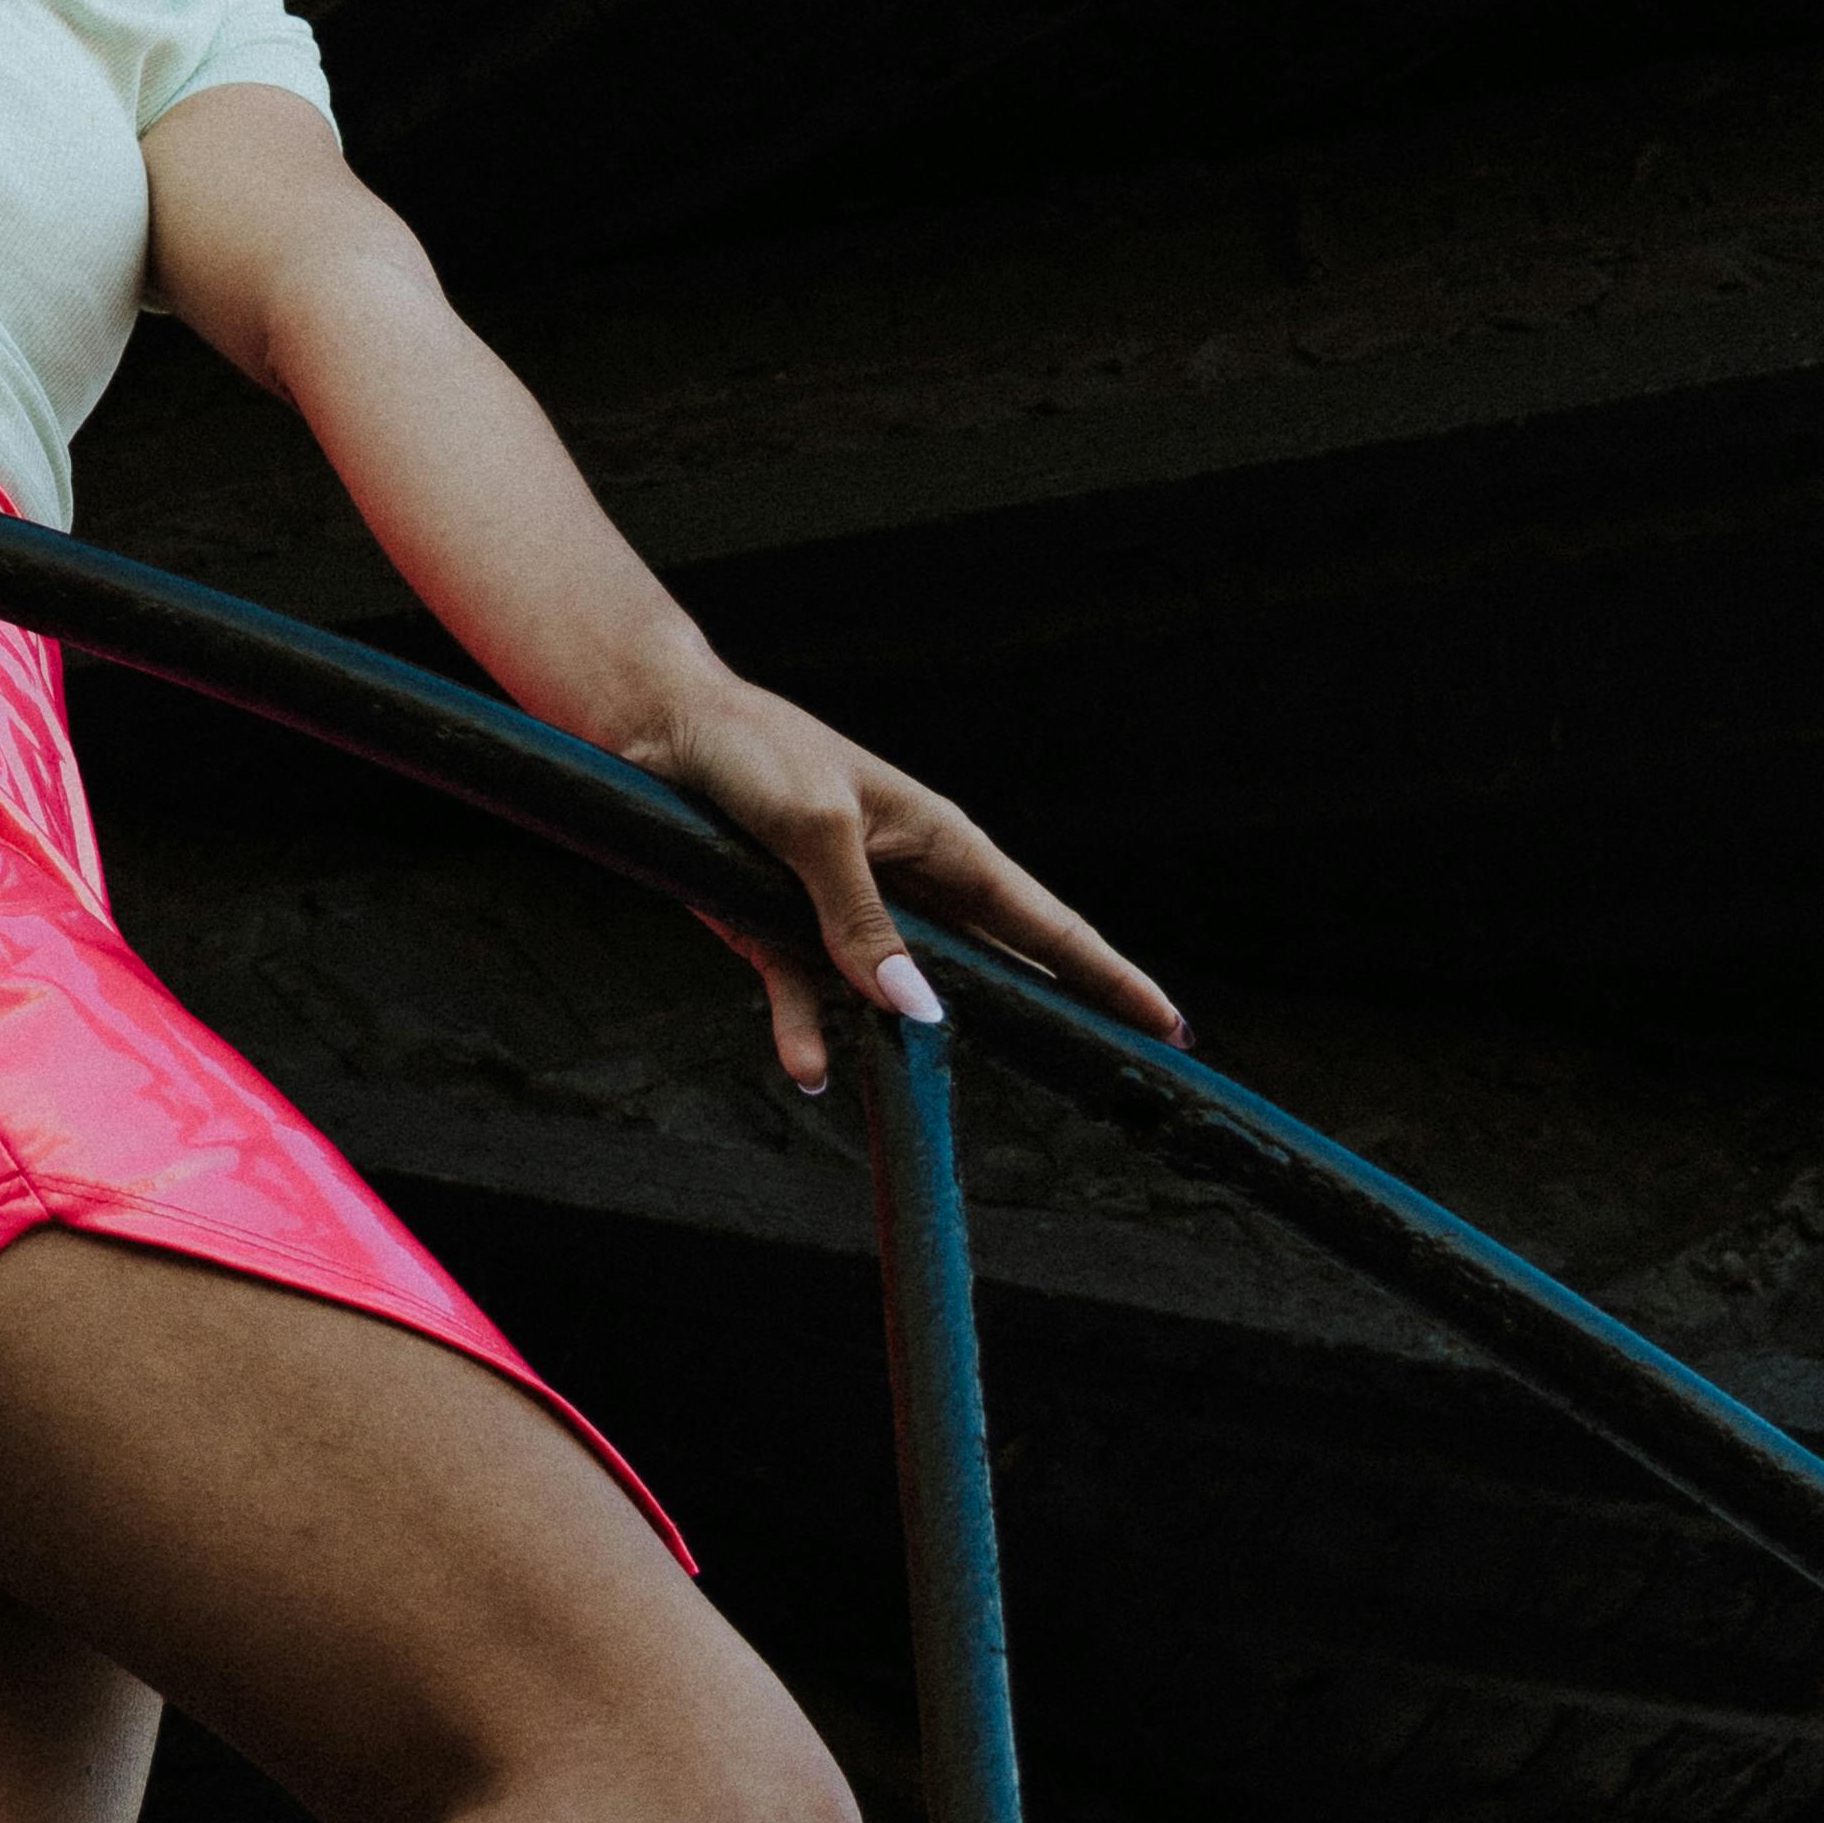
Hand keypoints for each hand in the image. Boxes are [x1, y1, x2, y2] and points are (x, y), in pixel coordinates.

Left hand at [616, 653, 1181, 1098]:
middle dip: (1034, 1025)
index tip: (1168, 1024)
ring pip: (897, 1003)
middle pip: (988, 973)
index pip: (1046, 924)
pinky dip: (808, 1034)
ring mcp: (846, 916)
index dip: (1108, 976)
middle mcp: (906, 887)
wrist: (655, 728)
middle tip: (1094, 1080)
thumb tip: (918, 1007)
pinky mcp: (781, 935)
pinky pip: (811, 1001)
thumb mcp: (815, 828)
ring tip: (917, 1094)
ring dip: (901, 1048)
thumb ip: (864, 920)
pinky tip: (808, 1069)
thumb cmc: (750, 751)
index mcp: (942, 844)